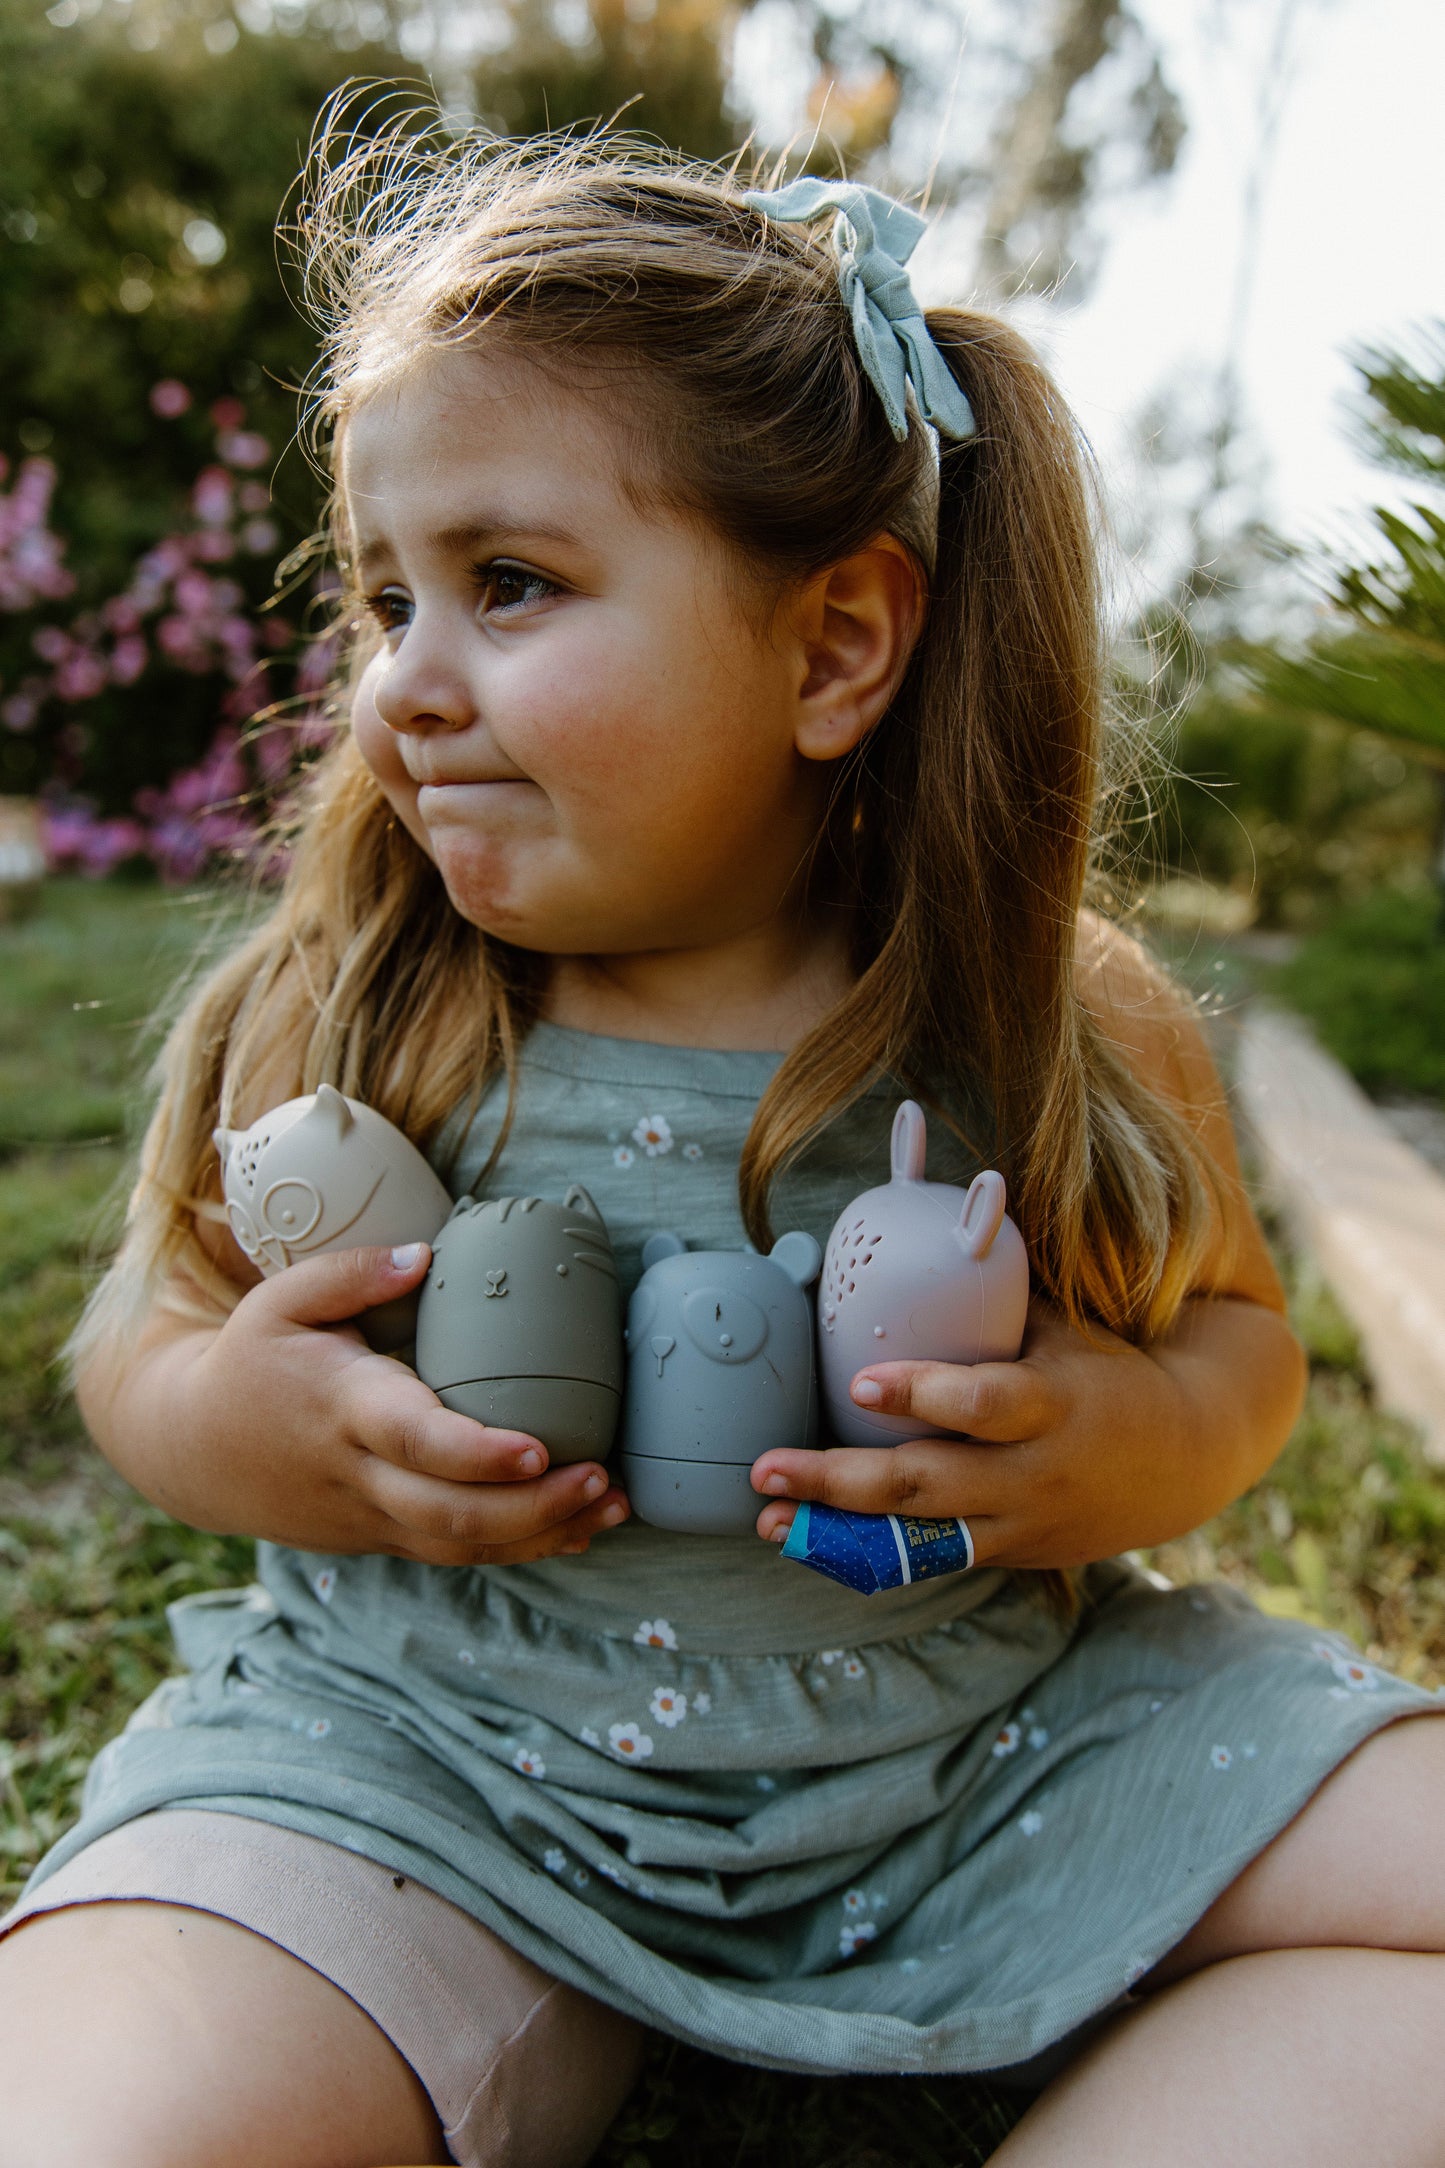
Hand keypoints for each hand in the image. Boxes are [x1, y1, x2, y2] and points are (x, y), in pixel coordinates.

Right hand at [146, 1243, 629, 1563]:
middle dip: (534, 1509)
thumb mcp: (283, 1301)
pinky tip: (578, 1529)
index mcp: (342, 1409)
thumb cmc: (252, 1362)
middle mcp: (359, 1475)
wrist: (193, 1451)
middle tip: (603, 1482)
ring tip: (613, 1507)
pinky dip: (519, 1549)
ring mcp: (370, 1517)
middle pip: (451, 1515)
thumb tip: (425, 1255)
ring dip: (542, 1535)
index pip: (415, 1442)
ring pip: (460, 1547)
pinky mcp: (381, 1538)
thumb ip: (353, 1272)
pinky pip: (455, 1554)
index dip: (477, 1454)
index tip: (538, 1448)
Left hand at [751, 1294, 1295, 1570]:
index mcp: (1051, 1405)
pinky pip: (928, 1561)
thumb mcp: (1067, 1325)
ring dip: (835, 1530)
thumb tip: (946, 1206)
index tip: (864, 1382)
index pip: (983, 1402)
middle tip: (768, 1465)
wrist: (1188, 1458)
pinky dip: (867, 1555)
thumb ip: (1001, 1288)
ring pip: (916, 1539)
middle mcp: (1030, 1474)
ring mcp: (1017, 1523)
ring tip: (765, 1516)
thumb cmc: (1109, 1371)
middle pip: (926, 1484)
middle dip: (839, 1479)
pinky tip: (809, 1542)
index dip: (924, 1394)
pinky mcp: (1007, 1551)